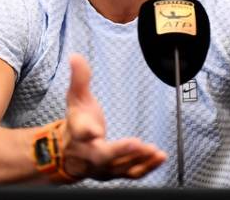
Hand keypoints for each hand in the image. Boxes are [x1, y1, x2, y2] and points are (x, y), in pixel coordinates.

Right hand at [61, 54, 166, 180]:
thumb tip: (75, 56)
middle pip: (102, 156)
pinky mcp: (116, 171)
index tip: (93, 130)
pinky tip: (160, 157)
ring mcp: (103, 166)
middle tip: (136, 144)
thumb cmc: (77, 122)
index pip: (80, 132)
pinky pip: (131, 173)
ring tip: (155, 151)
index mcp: (78, 133)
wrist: (69, 153)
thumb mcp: (76, 99)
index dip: (85, 131)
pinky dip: (146, 167)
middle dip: (119, 151)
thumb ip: (79, 78)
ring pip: (120, 167)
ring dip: (138, 159)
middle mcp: (89, 153)